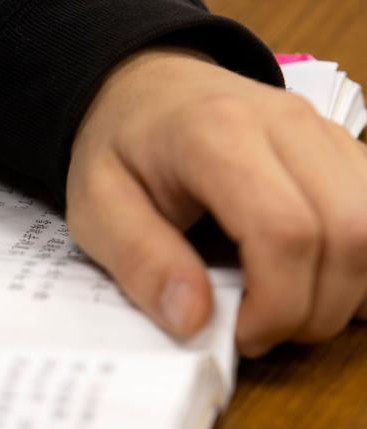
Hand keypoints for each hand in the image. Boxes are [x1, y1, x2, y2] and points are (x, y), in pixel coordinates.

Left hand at [67, 47, 366, 356]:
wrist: (144, 89)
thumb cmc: (118, 147)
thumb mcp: (95, 206)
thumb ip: (140, 261)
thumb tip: (194, 321)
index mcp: (216, 134)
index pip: (284, 231)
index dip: (277, 304)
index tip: (240, 333)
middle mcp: (285, 123)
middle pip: (348, 233)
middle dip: (315, 308)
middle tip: (260, 331)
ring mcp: (321, 130)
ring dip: (346, 289)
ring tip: (285, 308)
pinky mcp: (339, 146)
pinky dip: (360, 262)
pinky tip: (315, 282)